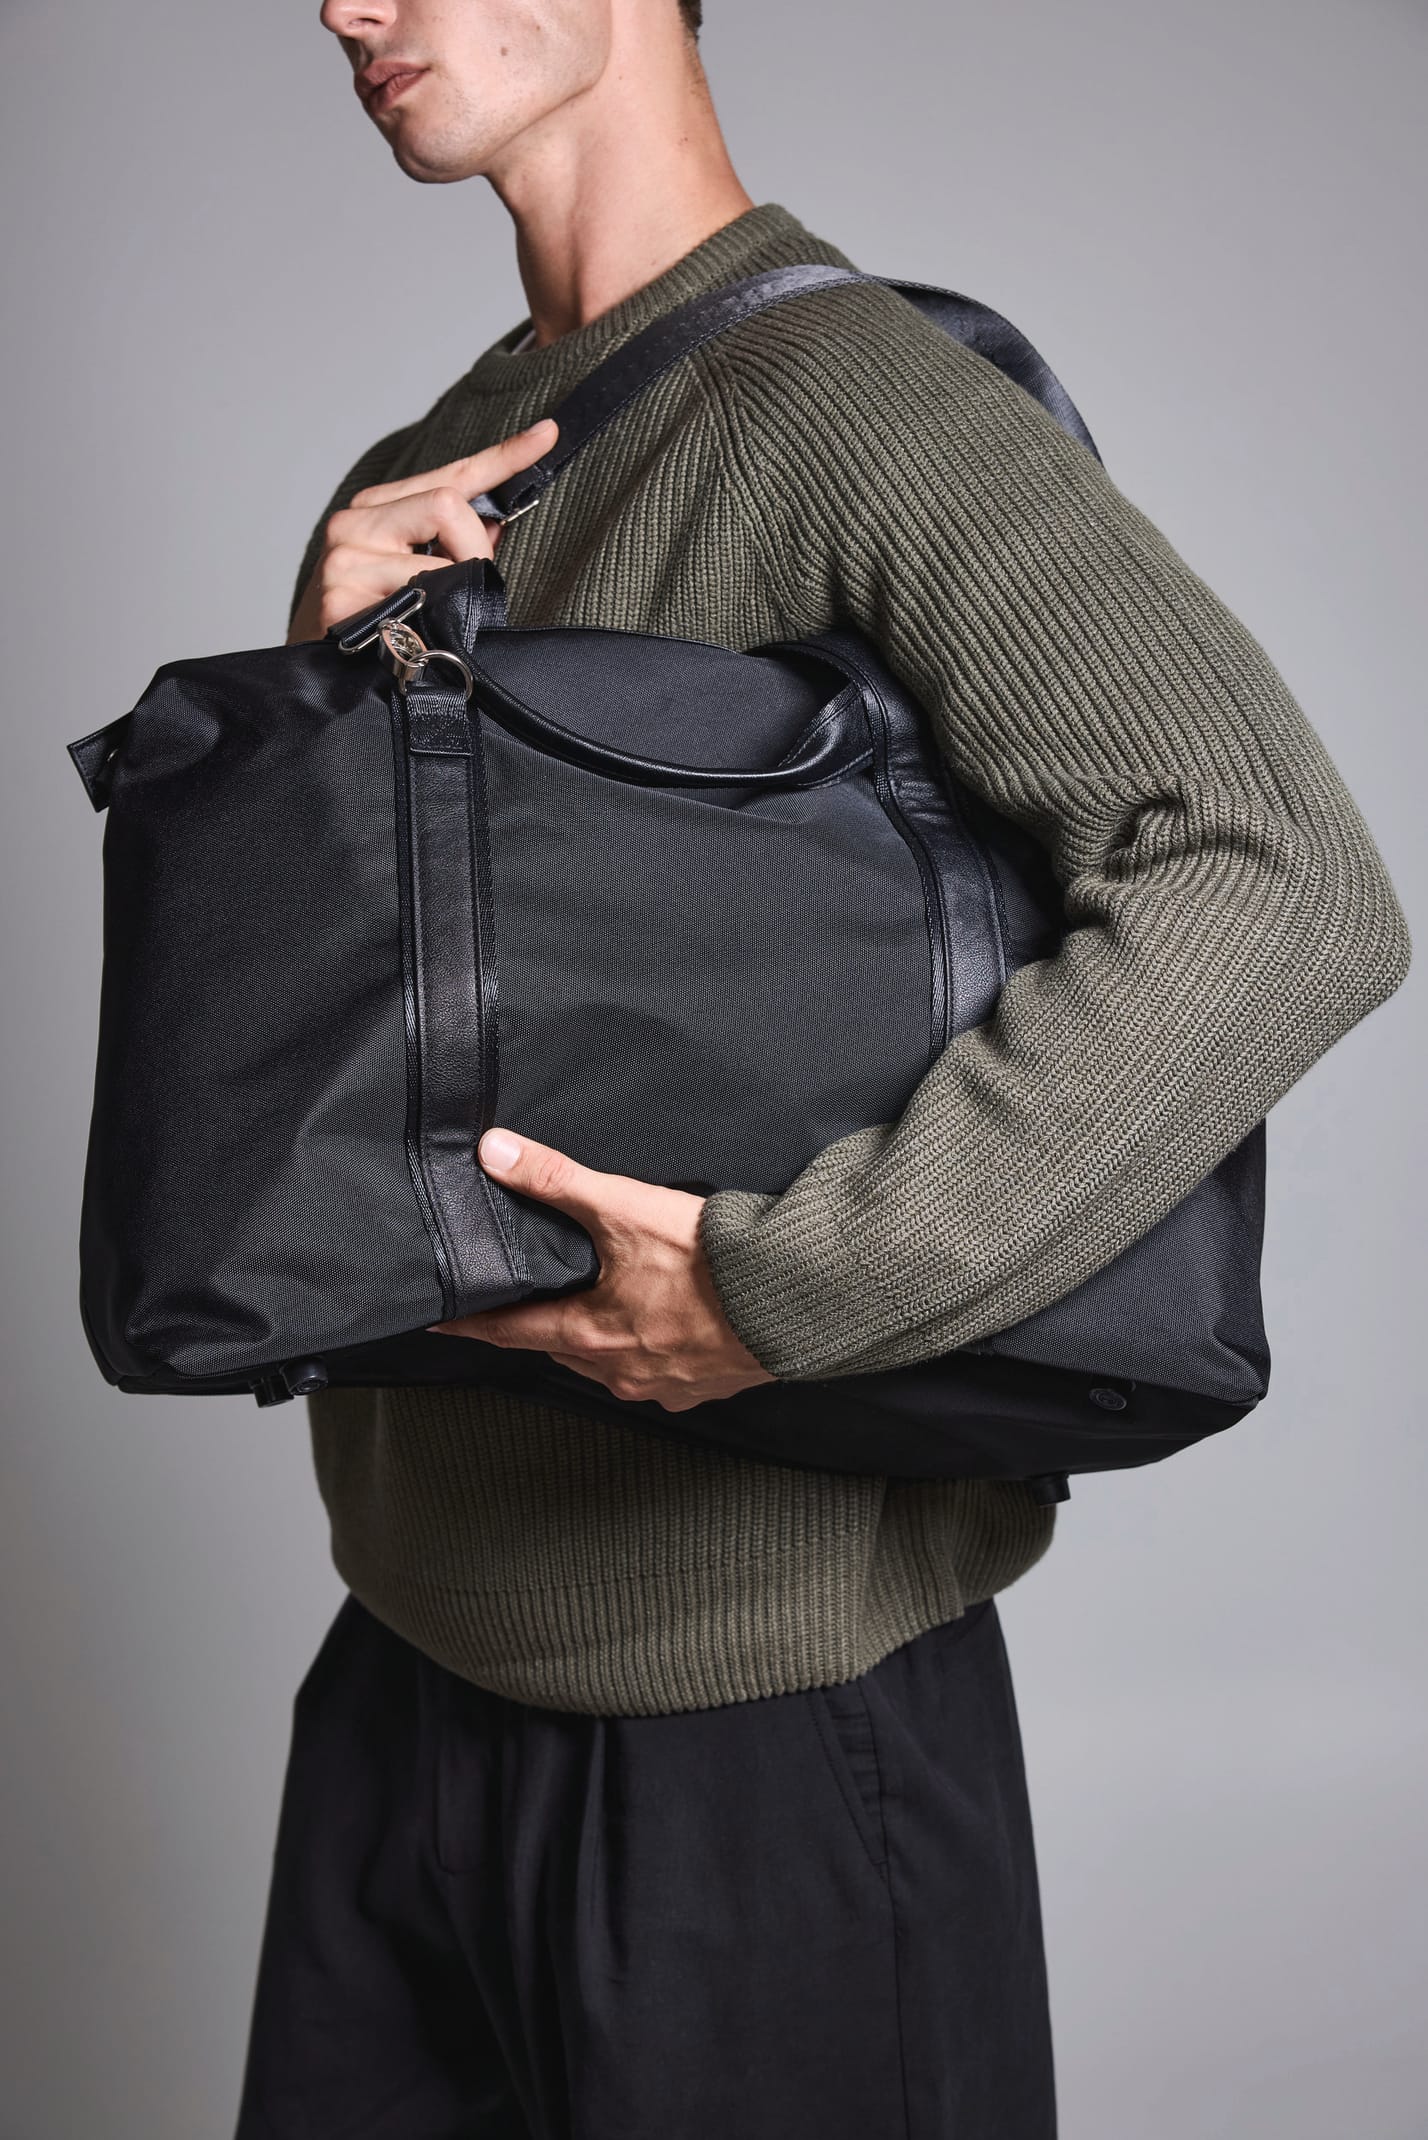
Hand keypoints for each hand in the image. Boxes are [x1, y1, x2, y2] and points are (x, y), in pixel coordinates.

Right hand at [287, 419, 558, 643]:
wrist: (312, 677)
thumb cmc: (370, 625)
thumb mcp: (413, 574)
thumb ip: (455, 543)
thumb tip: (497, 518)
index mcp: (375, 509)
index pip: (450, 476)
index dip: (503, 457)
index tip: (547, 434)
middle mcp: (353, 523)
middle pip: (447, 504)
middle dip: (475, 548)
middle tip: (471, 586)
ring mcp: (343, 559)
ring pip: (438, 559)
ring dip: (454, 592)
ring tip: (433, 621)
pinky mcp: (341, 598)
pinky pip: (420, 601)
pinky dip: (433, 620)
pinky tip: (416, 636)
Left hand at [430, 1129, 774, 1412]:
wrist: (797, 1301)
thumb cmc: (714, 1264)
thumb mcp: (625, 1208)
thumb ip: (556, 1180)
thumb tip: (494, 1153)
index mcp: (589, 1335)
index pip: (507, 1332)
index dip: (470, 1325)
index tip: (440, 1325)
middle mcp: (620, 1372)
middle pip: (559, 1350)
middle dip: (538, 1327)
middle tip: (519, 1305)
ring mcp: (664, 1386)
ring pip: (609, 1364)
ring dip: (595, 1339)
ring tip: (591, 1310)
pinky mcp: (705, 1386)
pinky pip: (659, 1373)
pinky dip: (648, 1350)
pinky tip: (660, 1327)